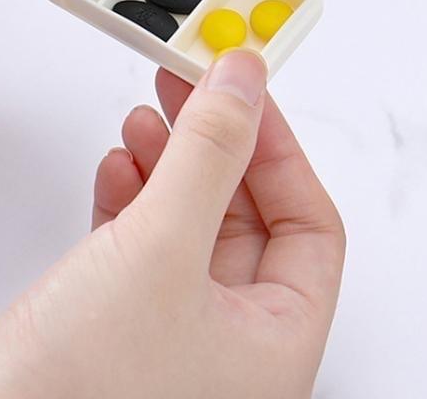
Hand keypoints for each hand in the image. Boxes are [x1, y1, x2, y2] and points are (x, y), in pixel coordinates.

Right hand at [0, 50, 344, 397]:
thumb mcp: (160, 252)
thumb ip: (208, 157)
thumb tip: (243, 82)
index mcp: (277, 341)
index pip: (308, 221)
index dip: (279, 148)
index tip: (247, 91)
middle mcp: (236, 344)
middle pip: (246, 215)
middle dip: (216, 146)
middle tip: (191, 87)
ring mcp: (178, 337)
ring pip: (192, 226)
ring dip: (171, 165)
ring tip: (148, 118)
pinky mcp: (123, 332)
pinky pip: (146, 248)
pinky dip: (133, 200)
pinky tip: (119, 169)